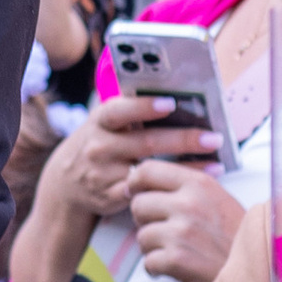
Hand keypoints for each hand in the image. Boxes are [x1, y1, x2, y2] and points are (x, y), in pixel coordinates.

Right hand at [61, 92, 218, 221]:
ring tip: (216, 160)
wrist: (65, 185)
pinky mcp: (112, 197)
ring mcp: (105, 173)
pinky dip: (172, 187)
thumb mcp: (102, 123)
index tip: (170, 103)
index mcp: (100, 122)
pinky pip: (147, 192)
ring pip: (150, 170)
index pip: (119, 111)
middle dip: (183, 139)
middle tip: (213, 137)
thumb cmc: (98, 144)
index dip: (144, 107)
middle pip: (146, 142)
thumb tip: (167, 84)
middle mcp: (100, 147)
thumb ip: (128, 108)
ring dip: (186, 166)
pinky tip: (193, 184)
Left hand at [127, 154, 245, 281]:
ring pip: (141, 236)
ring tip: (173, 252)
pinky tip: (173, 268)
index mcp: (198, 183)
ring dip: (152, 248)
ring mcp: (182, 232)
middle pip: (138, 204)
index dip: (135, 183)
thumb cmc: (237, 235)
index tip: (138, 194)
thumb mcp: (217, 198)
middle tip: (163, 231)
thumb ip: (185, 188)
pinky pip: (148, 262)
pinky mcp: (178, 260)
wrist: (264, 269)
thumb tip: (139, 178)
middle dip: (145, 220)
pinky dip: (157, 269)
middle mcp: (188, 203)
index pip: (146, 170)